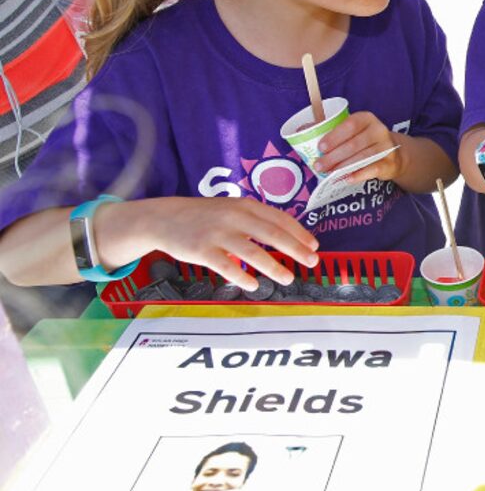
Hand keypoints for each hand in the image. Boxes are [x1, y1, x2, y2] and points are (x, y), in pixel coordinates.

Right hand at [105, 196, 318, 291]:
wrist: (164, 218)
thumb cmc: (205, 215)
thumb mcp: (232, 208)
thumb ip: (256, 219)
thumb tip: (287, 236)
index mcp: (245, 205)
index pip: (279, 218)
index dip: (299, 233)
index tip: (314, 246)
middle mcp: (234, 217)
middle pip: (271, 234)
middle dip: (295, 249)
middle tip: (312, 262)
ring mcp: (218, 234)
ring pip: (252, 252)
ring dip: (273, 267)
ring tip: (288, 279)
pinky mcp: (202, 251)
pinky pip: (226, 266)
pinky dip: (242, 277)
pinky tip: (253, 285)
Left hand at [314, 111, 401, 182]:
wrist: (394, 154)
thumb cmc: (365, 141)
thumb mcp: (352, 132)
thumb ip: (330, 131)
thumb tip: (300, 131)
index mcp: (366, 118)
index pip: (350, 125)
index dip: (334, 136)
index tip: (320, 147)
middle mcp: (379, 130)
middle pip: (354, 144)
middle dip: (334, 156)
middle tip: (319, 166)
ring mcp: (386, 147)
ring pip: (362, 157)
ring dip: (343, 167)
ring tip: (328, 174)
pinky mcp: (390, 163)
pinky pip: (372, 169)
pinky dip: (358, 175)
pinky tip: (345, 178)